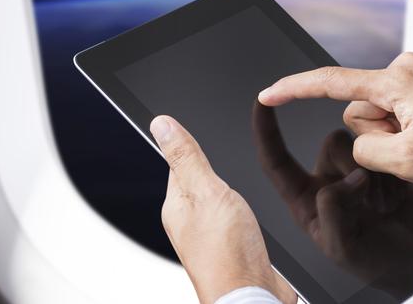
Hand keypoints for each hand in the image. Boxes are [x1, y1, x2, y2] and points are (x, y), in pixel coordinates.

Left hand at [149, 116, 295, 303]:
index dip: (190, 145)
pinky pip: (233, 217)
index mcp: (176, 205)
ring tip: (237, 180)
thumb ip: (187, 158)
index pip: (177, 163)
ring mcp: (211, 234)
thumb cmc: (228, 253)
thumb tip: (161, 125)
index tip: (198, 131)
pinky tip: (248, 209)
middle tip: (223, 151)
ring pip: (217, 199)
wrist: (251, 294)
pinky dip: (240, 208)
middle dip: (212, 167)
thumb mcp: (207, 191)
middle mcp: (190, 220)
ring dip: (228, 189)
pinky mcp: (232, 245)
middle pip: (198, 181)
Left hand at [252, 103, 412, 298]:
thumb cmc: (374, 262)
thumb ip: (334, 212)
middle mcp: (327, 179)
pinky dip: (392, 173)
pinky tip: (397, 198)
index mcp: (305, 199)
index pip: (276, 161)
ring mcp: (356, 171)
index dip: (266, 131)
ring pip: (359, 143)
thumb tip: (348, 179)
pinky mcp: (383, 166)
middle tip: (372, 205)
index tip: (261, 101)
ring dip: (375, 172)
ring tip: (386, 205)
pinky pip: (386, 148)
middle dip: (352, 165)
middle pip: (331, 144)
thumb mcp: (342, 248)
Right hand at [258, 52, 412, 185]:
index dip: (295, 90)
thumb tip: (362, 137)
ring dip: (399, 128)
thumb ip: (365, 149)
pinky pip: (406, 102)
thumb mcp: (406, 161)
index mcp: (396, 80)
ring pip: (385, 108)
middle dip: (379, 131)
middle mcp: (408, 64)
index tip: (269, 93)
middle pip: (363, 107)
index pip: (331, 83)